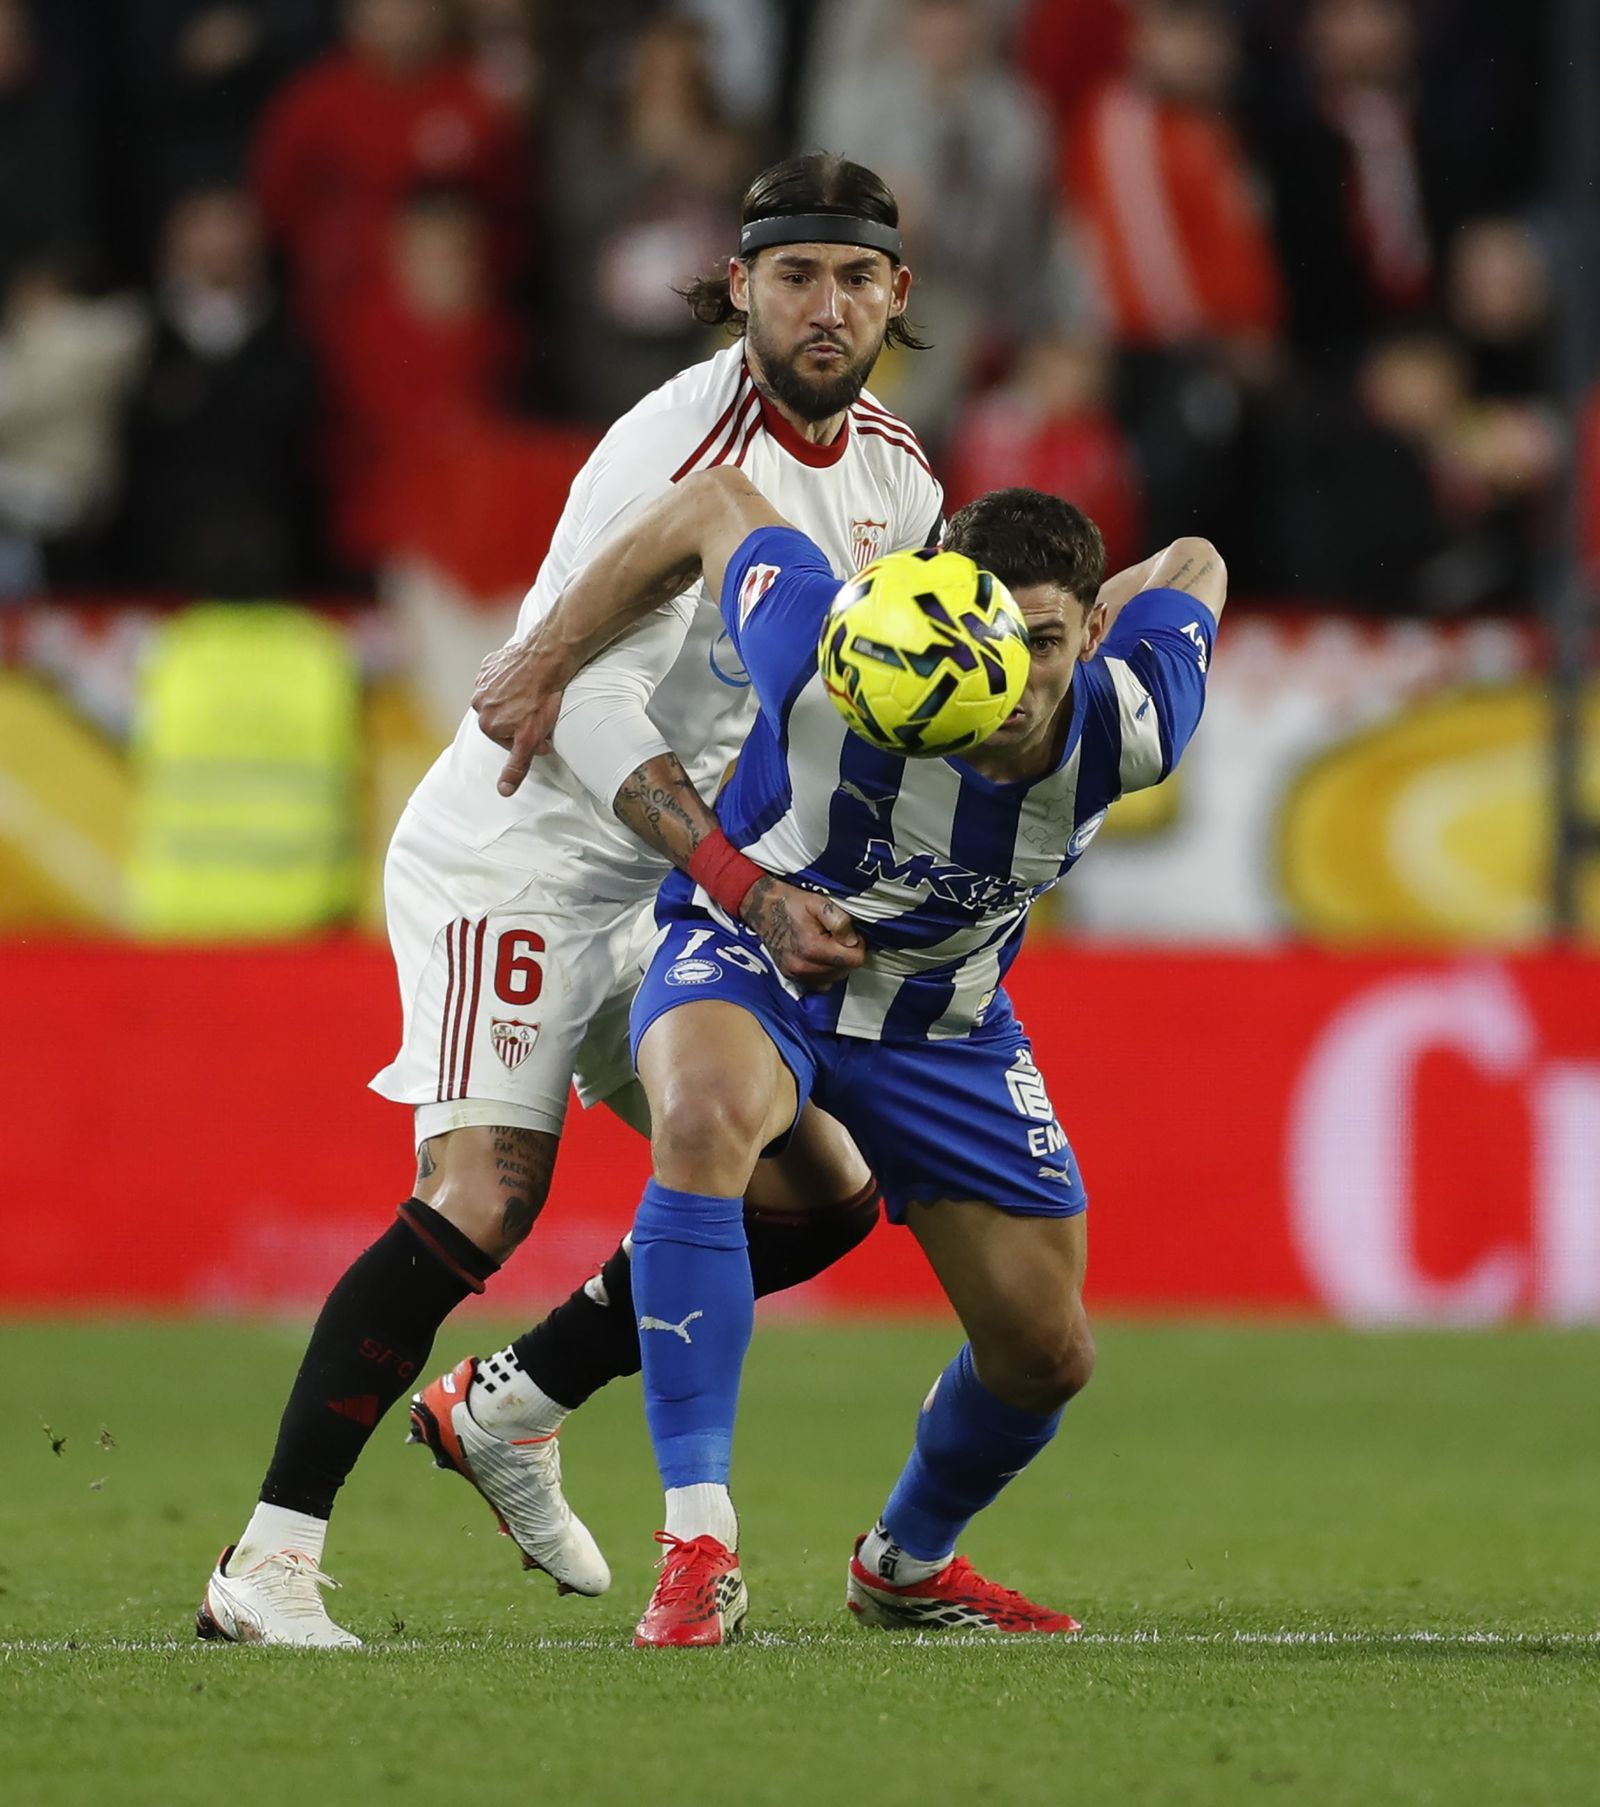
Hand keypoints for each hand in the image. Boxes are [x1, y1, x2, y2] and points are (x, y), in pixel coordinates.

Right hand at [471, 632, 571, 795]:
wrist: (546, 659)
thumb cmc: (541, 699)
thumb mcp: (530, 740)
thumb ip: (516, 765)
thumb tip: (503, 791)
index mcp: (486, 724)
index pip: (507, 741)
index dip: (526, 740)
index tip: (541, 736)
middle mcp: (478, 703)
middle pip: (502, 721)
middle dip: (519, 721)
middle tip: (540, 716)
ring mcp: (482, 682)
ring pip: (501, 700)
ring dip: (515, 702)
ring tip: (534, 698)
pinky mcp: (490, 665)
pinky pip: (499, 679)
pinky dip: (512, 683)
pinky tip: (527, 683)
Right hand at [741, 877, 863, 990]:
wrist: (762, 908)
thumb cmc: (791, 903)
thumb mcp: (818, 902)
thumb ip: (839, 921)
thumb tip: (853, 941)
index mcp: (813, 948)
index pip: (854, 960)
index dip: (858, 945)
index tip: (848, 934)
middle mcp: (804, 967)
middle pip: (845, 971)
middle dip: (846, 955)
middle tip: (835, 937)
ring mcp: (796, 974)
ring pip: (834, 979)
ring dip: (836, 964)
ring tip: (827, 945)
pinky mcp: (791, 977)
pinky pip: (820, 984)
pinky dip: (825, 973)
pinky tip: (820, 958)